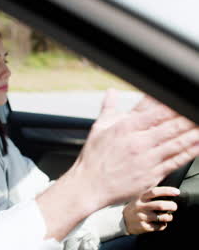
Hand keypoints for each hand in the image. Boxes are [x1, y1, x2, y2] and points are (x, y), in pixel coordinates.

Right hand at [74, 90, 198, 206]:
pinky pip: (176, 161)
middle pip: (171, 125)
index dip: (173, 104)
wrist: (89, 185)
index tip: (183, 97)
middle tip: (197, 108)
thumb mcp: (98, 128)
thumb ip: (108, 108)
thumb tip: (111, 91)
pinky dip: (191, 152)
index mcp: (126, 127)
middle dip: (188, 117)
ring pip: (177, 142)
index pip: (156, 110)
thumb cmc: (93, 157)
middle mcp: (138, 142)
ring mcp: (147, 159)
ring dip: (194, 132)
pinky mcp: (152, 175)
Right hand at [123, 186, 178, 233]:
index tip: (177, 192)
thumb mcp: (138, 199)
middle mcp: (140, 207)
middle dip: (171, 206)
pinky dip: (163, 225)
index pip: (154, 192)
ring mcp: (142, 217)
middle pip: (160, 205)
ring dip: (168, 217)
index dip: (167, 191)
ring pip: (162, 217)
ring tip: (168, 216)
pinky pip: (159, 226)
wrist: (122, 221)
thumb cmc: (135, 208)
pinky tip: (160, 223)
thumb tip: (168, 192)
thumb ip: (150, 195)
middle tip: (174, 206)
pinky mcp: (143, 227)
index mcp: (140, 198)